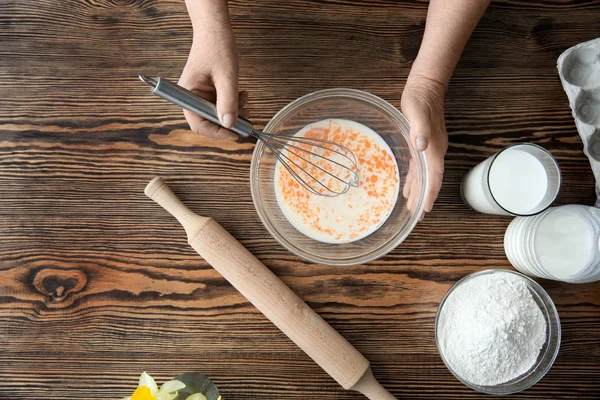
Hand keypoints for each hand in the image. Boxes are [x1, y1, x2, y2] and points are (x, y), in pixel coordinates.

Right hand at [178, 27, 248, 139]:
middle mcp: (191, 97)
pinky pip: (220, 104)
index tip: (235, 134)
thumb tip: (230, 125)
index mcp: (187, 94)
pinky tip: (241, 95)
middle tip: (246, 120)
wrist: (215, 29)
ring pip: (217, 114)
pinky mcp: (208, 91)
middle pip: (208, 122)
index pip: (199, 124)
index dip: (217, 132)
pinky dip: (232, 103)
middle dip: (228, 122)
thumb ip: (228, 102)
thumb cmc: (217, 47)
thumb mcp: (227, 76)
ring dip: (233, 112)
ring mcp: (199, 94)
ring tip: (246, 103)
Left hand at [401, 75, 447, 217]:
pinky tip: (409, 187)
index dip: (429, 194)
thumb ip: (420, 129)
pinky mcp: (422, 144)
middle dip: (423, 199)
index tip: (424, 210)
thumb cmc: (420, 99)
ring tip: (413, 208)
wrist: (425, 86)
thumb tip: (421, 145)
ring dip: (419, 192)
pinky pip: (420, 168)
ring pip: (425, 177)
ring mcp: (429, 149)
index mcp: (434, 148)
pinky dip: (415, 180)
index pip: (433, 177)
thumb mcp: (418, 113)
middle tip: (417, 218)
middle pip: (430, 181)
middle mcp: (434, 152)